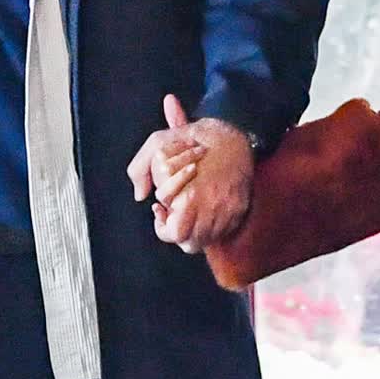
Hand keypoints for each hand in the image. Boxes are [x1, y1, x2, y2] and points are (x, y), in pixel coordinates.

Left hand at [126, 96, 253, 252]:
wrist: (236, 135)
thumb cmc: (197, 138)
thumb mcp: (159, 143)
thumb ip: (140, 169)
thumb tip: (140, 196)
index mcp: (190, 195)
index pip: (173, 232)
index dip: (162, 224)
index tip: (160, 209)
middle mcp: (211, 208)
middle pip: (189, 243)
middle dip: (177, 231)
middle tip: (173, 214)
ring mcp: (228, 212)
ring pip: (205, 241)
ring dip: (193, 231)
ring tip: (188, 212)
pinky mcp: (239, 211)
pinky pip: (222, 233)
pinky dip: (211, 227)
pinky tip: (204, 209)